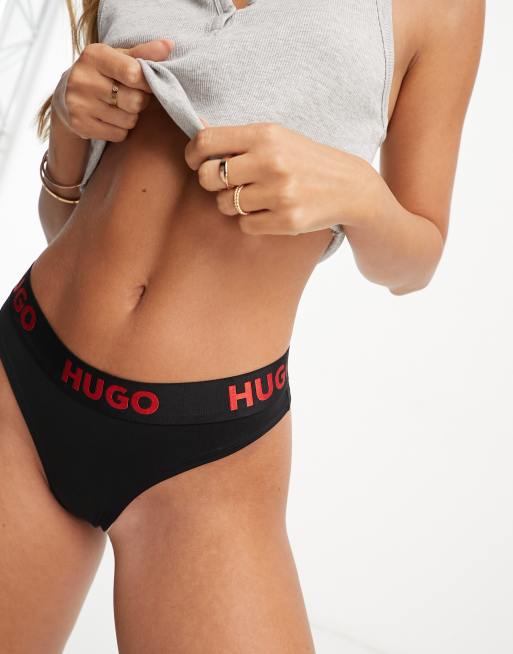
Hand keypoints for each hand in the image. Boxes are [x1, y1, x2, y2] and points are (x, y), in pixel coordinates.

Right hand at [51, 39, 173, 141]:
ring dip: (131, 117)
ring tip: (120, 108)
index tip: (147, 84)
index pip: (134, 73)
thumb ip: (144, 53)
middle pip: (134, 101)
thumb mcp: (120, 58)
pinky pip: (118, 135)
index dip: (147, 83)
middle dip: (140, 102)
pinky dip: (121, 130)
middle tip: (133, 97)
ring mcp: (79, 104)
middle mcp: (82, 79)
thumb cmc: (103, 74)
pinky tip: (111, 119)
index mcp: (94, 56)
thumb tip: (169, 45)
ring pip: (128, 121)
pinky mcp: (80, 125)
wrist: (67, 96)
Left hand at [184, 122, 380, 234]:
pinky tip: (268, 211)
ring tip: (255, 197)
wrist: (349, 186)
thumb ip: (238, 138)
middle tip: (227, 184)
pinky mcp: (287, 220)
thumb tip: (196, 128)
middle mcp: (270, 162)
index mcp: (265, 135)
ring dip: (233, 204)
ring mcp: (279, 193)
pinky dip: (251, 220)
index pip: (207, 142)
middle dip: (211, 183)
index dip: (193, 155)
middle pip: (209, 177)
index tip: (197, 162)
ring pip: (225, 205)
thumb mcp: (276, 137)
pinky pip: (245, 225)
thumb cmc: (305, 160)